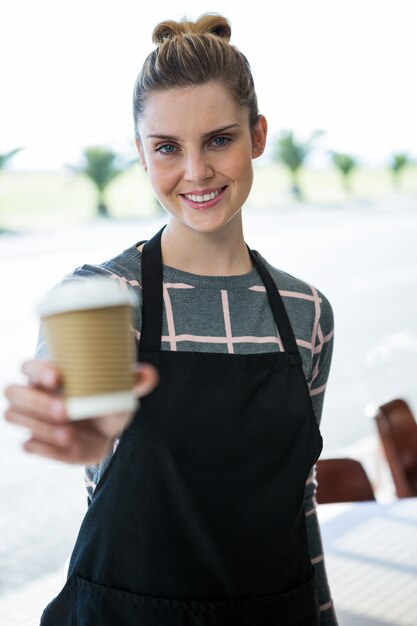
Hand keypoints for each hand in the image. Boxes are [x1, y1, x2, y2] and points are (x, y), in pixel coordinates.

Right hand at [4, 359, 158, 464]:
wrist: (105, 431)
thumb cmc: (108, 400)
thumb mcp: (122, 390)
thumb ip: (136, 381)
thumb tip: (148, 374)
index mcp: (49, 373)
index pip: (29, 366)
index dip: (38, 370)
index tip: (58, 377)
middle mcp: (34, 394)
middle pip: (14, 393)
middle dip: (37, 402)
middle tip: (65, 410)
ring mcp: (32, 419)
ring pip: (15, 417)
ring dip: (40, 427)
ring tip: (69, 434)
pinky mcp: (38, 442)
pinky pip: (29, 445)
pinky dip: (48, 448)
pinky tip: (70, 447)